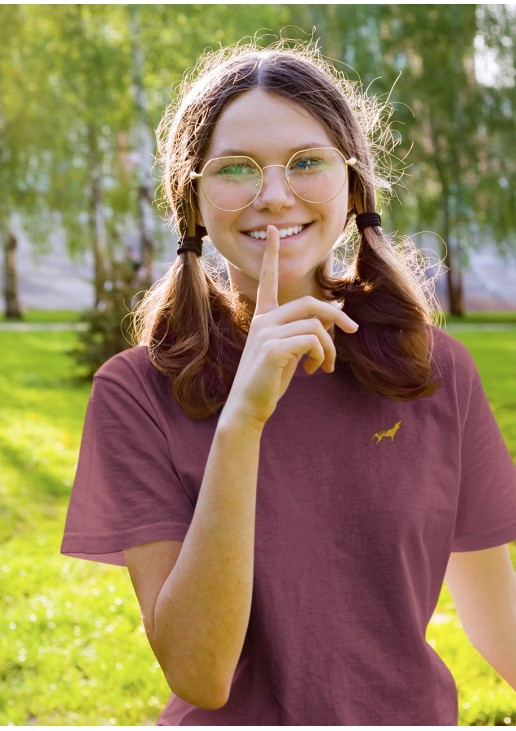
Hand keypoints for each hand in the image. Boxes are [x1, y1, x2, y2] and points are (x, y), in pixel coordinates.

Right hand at [223, 225, 358, 428]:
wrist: (248, 406)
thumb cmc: (269, 380)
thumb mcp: (288, 352)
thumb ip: (304, 333)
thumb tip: (334, 320)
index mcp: (263, 318)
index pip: (268, 280)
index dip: (272, 255)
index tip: (275, 231)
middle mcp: (263, 321)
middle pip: (310, 303)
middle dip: (336, 315)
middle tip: (353, 330)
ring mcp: (267, 333)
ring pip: (316, 325)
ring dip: (330, 347)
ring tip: (325, 365)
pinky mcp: (274, 349)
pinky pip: (313, 340)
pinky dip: (322, 356)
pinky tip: (313, 370)